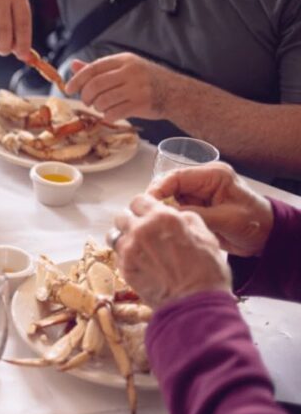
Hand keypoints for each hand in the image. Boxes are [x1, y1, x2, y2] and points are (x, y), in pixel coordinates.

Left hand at [65, 53, 179, 121]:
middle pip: (95, 85)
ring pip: (103, 100)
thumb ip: (99, 69)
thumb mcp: (124, 68)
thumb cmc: (146, 81)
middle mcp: (130, 71)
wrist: (176, 93)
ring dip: (97, 107)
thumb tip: (73, 65)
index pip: (93, 68)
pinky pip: (114, 113)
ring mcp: (136, 88)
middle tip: (86, 102)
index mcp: (123, 60)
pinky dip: (108, 116)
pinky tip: (111, 115)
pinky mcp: (141, 103)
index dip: (77, 80)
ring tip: (101, 107)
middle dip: (85, 96)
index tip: (68, 89)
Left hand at [112, 194, 230, 308]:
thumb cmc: (207, 272)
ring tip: (137, 248)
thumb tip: (175, 214)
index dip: (144, 207)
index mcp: (163, 217)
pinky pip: (117, 255)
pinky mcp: (124, 268)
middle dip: (131, 221)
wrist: (195, 306)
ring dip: (124, 238)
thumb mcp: (206, 236)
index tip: (147, 214)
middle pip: (122, 216)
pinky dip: (125, 256)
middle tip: (142, 232)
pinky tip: (139, 263)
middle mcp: (141, 229)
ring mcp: (129, 249)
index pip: (139, 200)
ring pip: (114, 235)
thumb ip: (186, 219)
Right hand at [148, 162, 273, 256]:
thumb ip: (195, 214)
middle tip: (146, 217)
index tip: (145, 204)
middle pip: (168, 185)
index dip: (157, 189)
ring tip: (153, 224)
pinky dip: (169, 217)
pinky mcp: (196, 205)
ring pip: (168, 197)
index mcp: (213, 175)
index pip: (176, 176)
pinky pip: (175, 208)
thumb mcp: (226, 219)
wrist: (267, 237)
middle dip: (156, 200)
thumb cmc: (254, 224)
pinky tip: (164, 227)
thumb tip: (165, 215)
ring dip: (161, 210)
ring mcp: (198, 193)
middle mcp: (203, 180)